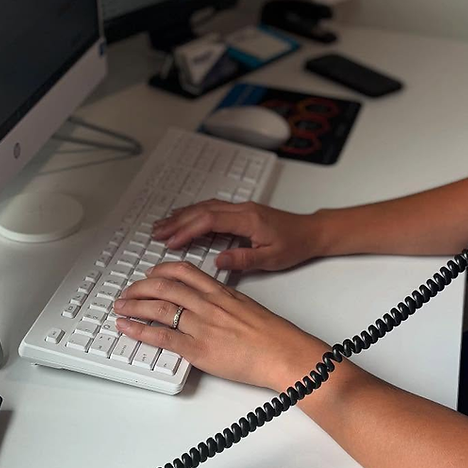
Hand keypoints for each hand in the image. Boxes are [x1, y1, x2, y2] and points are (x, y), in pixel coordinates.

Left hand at [113, 261, 329, 391]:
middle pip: (164, 287)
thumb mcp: (249, 307)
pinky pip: (162, 337)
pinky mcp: (198, 349)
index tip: (150, 273)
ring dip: (134, 306)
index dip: (161, 270)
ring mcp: (201, 326)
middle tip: (127, 292)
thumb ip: (227, 303)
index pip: (184, 272)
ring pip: (159, 308)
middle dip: (139, 288)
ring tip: (121, 307)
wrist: (283, 353)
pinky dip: (139, 331)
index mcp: (221, 293)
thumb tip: (214, 306)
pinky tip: (127, 328)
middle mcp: (208, 305)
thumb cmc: (274, 335)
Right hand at [152, 200, 322, 272]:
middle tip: (156, 233)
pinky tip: (183, 219)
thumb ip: (244, 259)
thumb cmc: (295, 245)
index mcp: (248, 219)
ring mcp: (241, 208)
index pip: (210, 220)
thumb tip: (218, 261)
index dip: (187, 229)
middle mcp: (242, 209)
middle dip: (177, 221)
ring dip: (182, 215)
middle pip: (202, 210)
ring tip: (162, 226)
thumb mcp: (272, 259)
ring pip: (205, 206)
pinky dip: (193, 213)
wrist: (311, 232)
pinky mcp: (241, 211)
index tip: (171, 241)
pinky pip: (212, 208)